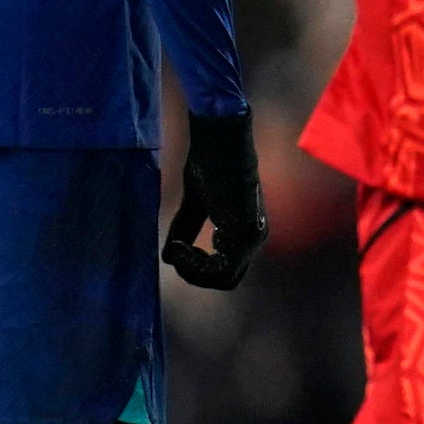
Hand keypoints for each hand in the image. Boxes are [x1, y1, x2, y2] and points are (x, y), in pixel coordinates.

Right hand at [163, 111, 266, 290]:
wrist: (220, 143)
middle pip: (226, 280)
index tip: (176, 248)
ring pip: (224, 279)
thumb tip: (168, 258)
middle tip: (173, 252)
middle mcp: (254, 238)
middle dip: (195, 274)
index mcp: (245, 230)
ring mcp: (252, 237)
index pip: (226, 269)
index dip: (198, 268)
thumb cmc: (208, 165)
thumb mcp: (194, 204)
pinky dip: (195, 265)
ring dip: (192, 271)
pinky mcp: (245, 233)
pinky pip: (221, 269)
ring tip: (175, 248)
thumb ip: (187, 230)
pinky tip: (179, 246)